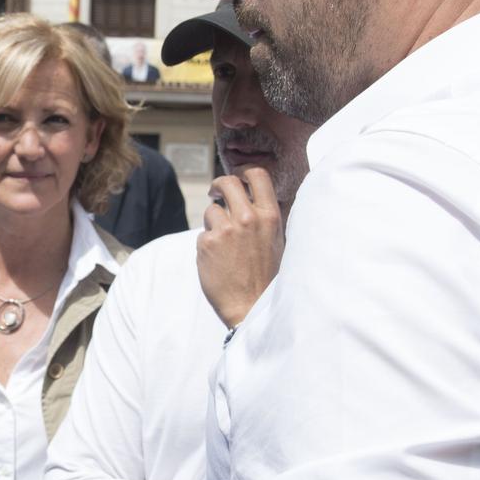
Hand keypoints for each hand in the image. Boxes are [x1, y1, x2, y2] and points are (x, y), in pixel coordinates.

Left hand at [198, 167, 284, 329]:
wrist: (251, 307)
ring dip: (213, 223)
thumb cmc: (266, 277)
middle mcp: (248, 218)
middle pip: (227, 182)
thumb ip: (263, 217)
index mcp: (269, 215)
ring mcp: (225, 229)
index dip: (243, 173)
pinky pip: (203, 234)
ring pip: (211, 210)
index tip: (236, 178)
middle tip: (214, 193)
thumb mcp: (276, 241)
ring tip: (225, 246)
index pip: (256, 175)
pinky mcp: (206, 243)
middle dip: (218, 185)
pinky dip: (207, 245)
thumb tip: (250, 196)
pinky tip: (218, 261)